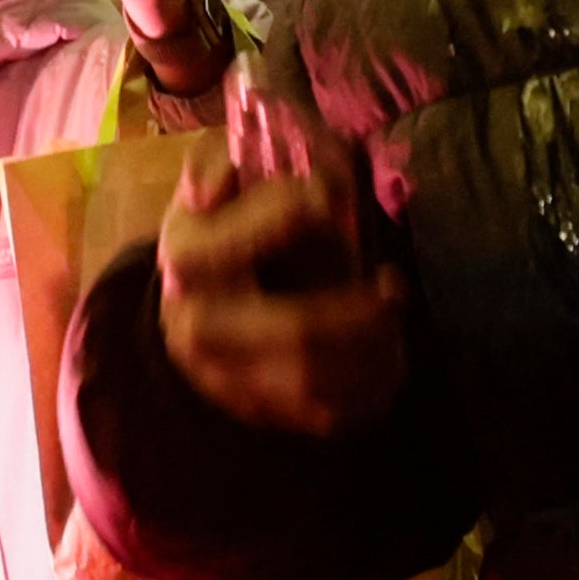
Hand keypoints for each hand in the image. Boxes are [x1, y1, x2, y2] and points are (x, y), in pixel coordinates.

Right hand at [159, 102, 407, 438]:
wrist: (191, 299)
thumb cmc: (215, 223)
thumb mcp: (206, 176)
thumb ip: (213, 162)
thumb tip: (215, 190)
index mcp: (185, 259)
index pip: (229, 245)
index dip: (282, 214)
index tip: (330, 192)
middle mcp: (198, 328)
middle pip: (294, 333)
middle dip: (358, 313)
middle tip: (393, 285)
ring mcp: (227, 379)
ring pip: (317, 385)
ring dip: (373, 351)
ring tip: (393, 316)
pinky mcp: (258, 410)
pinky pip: (325, 417)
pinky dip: (369, 391)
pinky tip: (387, 354)